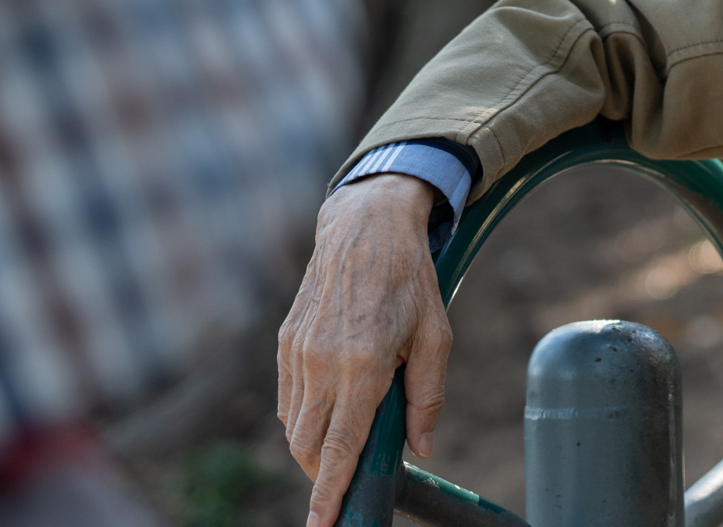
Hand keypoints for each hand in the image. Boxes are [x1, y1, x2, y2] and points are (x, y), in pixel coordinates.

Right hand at [277, 173, 451, 526]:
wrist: (365, 226)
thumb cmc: (410, 280)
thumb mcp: (436, 335)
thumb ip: (428, 397)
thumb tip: (421, 449)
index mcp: (363, 363)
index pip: (340, 446)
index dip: (330, 493)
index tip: (324, 525)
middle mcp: (322, 363)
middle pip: (310, 447)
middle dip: (325, 475)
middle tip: (348, 483)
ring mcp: (297, 353)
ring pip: (296, 427)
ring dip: (316, 446)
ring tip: (346, 440)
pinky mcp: (285, 343)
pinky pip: (289, 399)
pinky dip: (306, 416)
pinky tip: (332, 406)